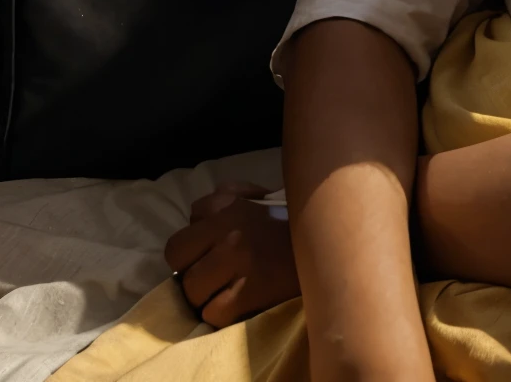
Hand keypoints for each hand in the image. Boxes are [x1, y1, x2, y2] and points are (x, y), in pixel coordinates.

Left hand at [164, 180, 298, 326]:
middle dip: (191, 268)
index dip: (195, 244)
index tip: (211, 251)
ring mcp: (238, 260)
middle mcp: (229, 228)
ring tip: (228, 292)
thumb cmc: (293, 223)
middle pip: (177, 256)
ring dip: (206, 296)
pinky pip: (214, 313)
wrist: (333, 246)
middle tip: (212, 276)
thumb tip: (200, 214)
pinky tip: (242, 305)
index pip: (187, 224)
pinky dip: (224, 315)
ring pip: (192, 289)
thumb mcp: (262, 195)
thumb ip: (230, 195)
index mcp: (229, 203)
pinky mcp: (250, 290)